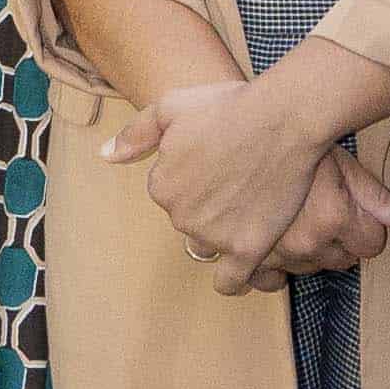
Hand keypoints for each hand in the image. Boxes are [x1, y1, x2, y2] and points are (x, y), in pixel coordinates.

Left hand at [113, 68, 389, 291]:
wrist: (283, 119)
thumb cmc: (229, 106)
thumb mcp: (172, 106)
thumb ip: (136, 134)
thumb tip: (106, 156)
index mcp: (161, 186)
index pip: (174, 193)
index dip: (198, 176)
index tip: (221, 160)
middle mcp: (180, 217)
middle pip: (192, 220)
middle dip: (211, 205)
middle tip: (243, 178)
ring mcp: (213, 237)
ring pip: (212, 246)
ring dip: (225, 235)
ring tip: (254, 209)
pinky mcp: (246, 250)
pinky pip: (231, 282)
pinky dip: (236, 278)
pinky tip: (249, 264)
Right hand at [254, 140, 389, 285]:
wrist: (242, 131)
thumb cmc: (299, 142)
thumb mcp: (345, 164)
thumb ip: (382, 199)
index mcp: (333, 219)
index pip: (371, 245)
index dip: (365, 223)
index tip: (351, 203)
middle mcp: (305, 243)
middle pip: (340, 260)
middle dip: (337, 239)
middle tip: (320, 204)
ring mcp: (273, 253)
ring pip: (305, 269)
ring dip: (305, 250)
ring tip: (293, 214)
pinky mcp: (244, 257)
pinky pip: (262, 282)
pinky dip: (267, 268)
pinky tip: (270, 245)